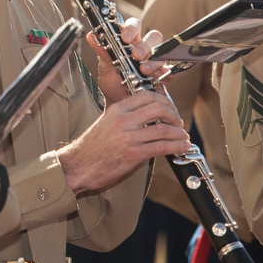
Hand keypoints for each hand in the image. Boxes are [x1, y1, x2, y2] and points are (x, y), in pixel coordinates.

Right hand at [57, 91, 188, 193]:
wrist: (78, 165)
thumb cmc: (92, 147)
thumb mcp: (106, 122)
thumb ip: (125, 116)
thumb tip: (145, 114)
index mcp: (118, 109)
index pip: (147, 96)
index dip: (165, 101)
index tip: (170, 109)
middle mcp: (124, 120)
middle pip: (159, 108)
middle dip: (174, 115)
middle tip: (179, 122)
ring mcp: (129, 136)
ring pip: (164, 129)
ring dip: (179, 133)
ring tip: (183, 137)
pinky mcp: (133, 154)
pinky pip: (162, 147)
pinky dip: (176, 146)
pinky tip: (181, 147)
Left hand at [92, 17, 166, 103]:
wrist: (117, 102)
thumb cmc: (112, 82)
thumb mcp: (104, 67)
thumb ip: (101, 51)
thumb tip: (91, 35)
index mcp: (130, 41)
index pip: (134, 25)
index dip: (131, 28)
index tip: (125, 38)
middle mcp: (144, 48)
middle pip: (153, 37)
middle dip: (145, 45)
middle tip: (136, 56)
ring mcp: (153, 61)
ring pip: (161, 53)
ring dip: (153, 61)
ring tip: (143, 70)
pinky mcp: (161, 75)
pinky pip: (169, 71)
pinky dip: (166, 73)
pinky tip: (160, 78)